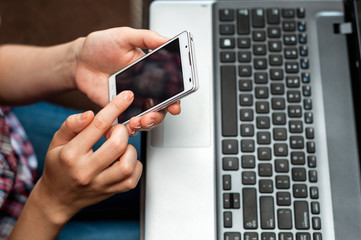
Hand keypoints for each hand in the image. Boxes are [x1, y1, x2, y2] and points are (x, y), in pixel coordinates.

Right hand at [31, 91, 141, 224]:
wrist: (57, 199)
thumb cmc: (59, 166)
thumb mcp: (57, 142)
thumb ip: (72, 125)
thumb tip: (90, 114)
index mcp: (71, 155)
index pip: (98, 126)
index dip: (116, 107)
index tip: (127, 96)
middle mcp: (86, 171)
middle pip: (118, 145)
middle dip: (122, 131)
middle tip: (115, 131)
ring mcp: (100, 184)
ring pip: (127, 164)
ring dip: (129, 150)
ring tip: (120, 147)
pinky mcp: (111, 192)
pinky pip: (132, 178)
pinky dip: (134, 165)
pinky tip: (124, 159)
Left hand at [74, 27, 180, 133]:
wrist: (78, 61)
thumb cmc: (100, 46)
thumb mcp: (125, 36)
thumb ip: (147, 38)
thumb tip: (167, 39)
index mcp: (150, 72)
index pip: (169, 88)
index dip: (176, 99)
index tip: (175, 105)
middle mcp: (143, 88)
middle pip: (160, 108)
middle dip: (159, 115)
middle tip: (152, 115)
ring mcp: (131, 100)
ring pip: (145, 118)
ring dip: (146, 123)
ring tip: (138, 121)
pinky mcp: (117, 109)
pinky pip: (126, 122)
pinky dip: (128, 128)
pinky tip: (127, 125)